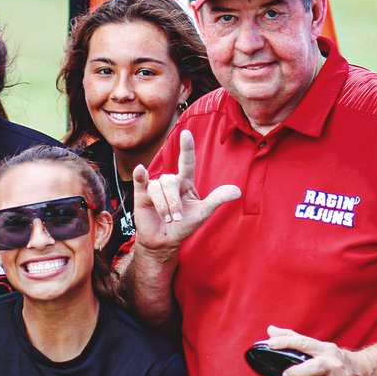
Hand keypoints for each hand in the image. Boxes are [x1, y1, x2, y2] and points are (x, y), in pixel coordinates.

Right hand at [132, 130, 239, 253]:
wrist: (165, 242)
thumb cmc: (184, 225)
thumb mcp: (203, 212)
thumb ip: (217, 199)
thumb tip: (237, 191)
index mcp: (185, 182)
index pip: (187, 161)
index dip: (187, 147)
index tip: (186, 133)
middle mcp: (170, 182)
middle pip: (170, 181)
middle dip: (174, 202)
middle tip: (177, 218)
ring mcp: (154, 187)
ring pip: (158, 187)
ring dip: (164, 206)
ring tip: (168, 219)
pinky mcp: (141, 195)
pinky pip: (140, 181)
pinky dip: (139, 175)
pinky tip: (140, 170)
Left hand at [267, 325, 374, 375]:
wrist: (365, 374)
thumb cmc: (336, 359)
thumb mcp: (320, 346)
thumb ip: (294, 338)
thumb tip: (271, 330)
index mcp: (327, 349)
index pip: (305, 343)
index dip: (286, 342)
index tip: (271, 343)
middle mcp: (333, 364)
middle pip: (313, 368)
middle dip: (295, 373)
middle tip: (284, 375)